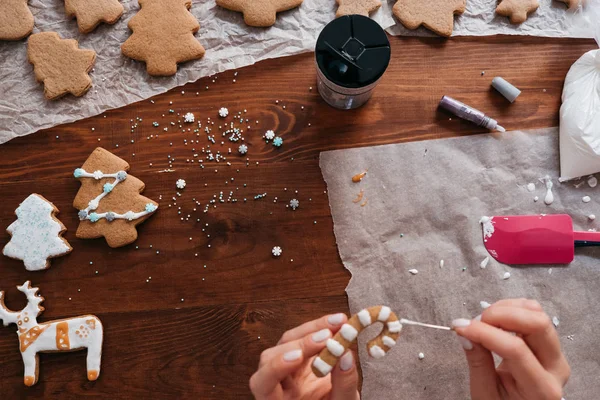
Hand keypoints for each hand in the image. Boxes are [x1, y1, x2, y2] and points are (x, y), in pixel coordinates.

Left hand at [249, 313, 359, 399]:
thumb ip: (344, 385)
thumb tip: (345, 354)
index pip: (263, 384)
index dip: (275, 367)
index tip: (299, 356)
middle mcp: (276, 384)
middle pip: (272, 356)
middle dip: (301, 344)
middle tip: (328, 335)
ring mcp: (285, 368)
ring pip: (286, 341)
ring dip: (311, 330)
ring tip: (337, 325)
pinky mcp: (298, 356)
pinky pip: (301, 336)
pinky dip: (318, 328)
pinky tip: (336, 324)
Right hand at [452, 299, 570, 399]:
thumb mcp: (485, 394)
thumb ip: (478, 363)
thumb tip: (465, 332)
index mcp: (541, 389)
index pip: (516, 349)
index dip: (485, 332)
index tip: (461, 327)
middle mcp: (556, 367)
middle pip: (537, 323)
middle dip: (501, 314)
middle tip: (476, 322)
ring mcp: (557, 352)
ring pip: (537, 313)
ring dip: (506, 308)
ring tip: (485, 321)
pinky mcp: (550, 341)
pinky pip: (535, 312)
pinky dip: (512, 307)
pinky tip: (496, 319)